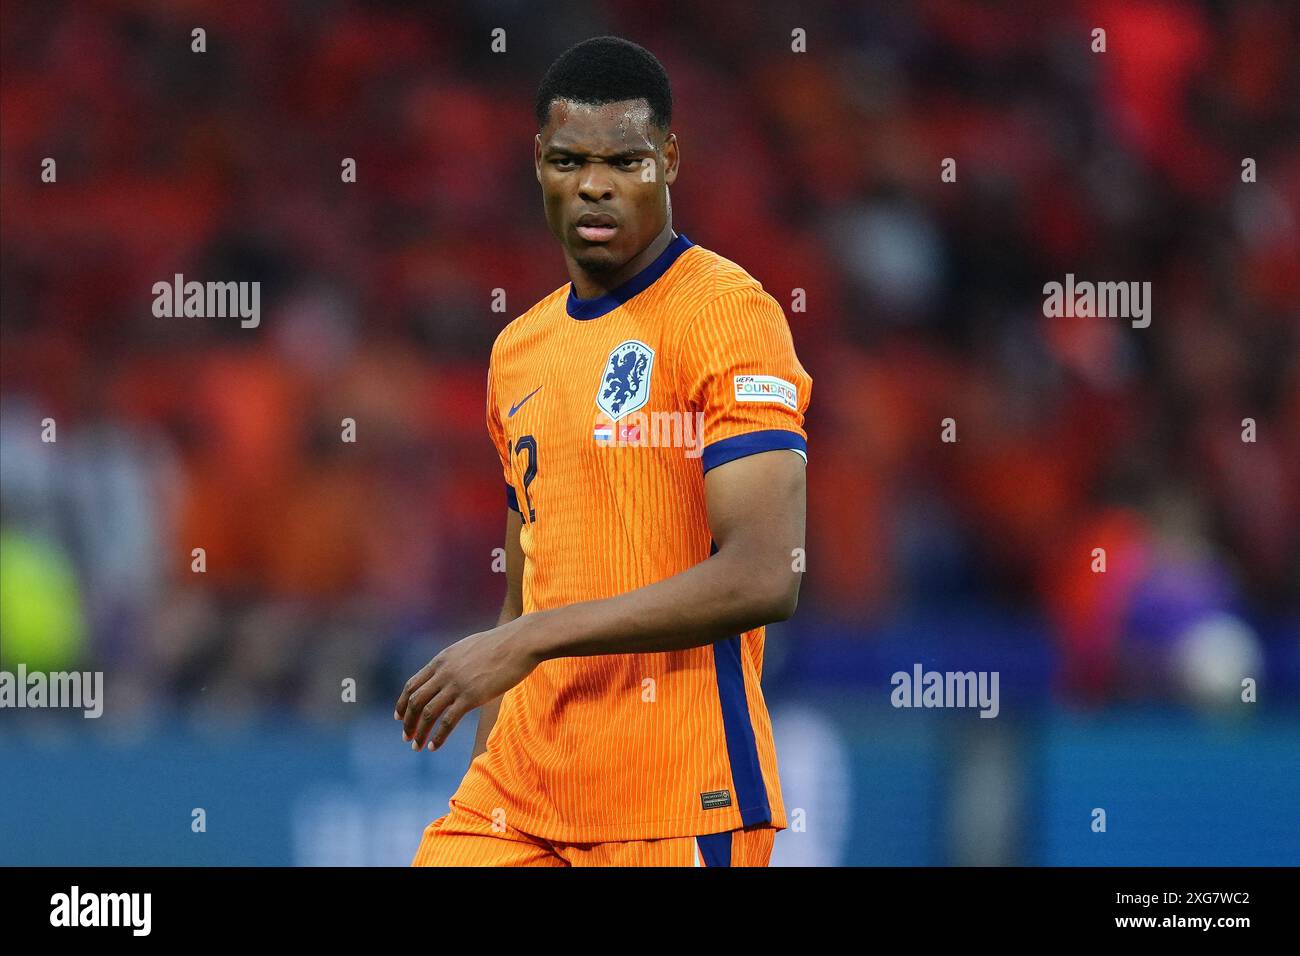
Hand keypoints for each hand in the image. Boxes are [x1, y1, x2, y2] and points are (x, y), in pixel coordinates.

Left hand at [394, 617, 542, 751]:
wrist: (520, 642)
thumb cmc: (501, 644)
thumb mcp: (469, 648)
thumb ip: (457, 661)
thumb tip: (455, 671)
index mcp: (442, 660)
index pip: (412, 684)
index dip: (402, 703)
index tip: (399, 717)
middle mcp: (444, 672)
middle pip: (415, 701)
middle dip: (407, 721)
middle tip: (406, 736)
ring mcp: (457, 684)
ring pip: (428, 713)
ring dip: (419, 732)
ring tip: (417, 746)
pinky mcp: (471, 696)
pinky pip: (447, 721)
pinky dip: (438, 736)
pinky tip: (434, 746)